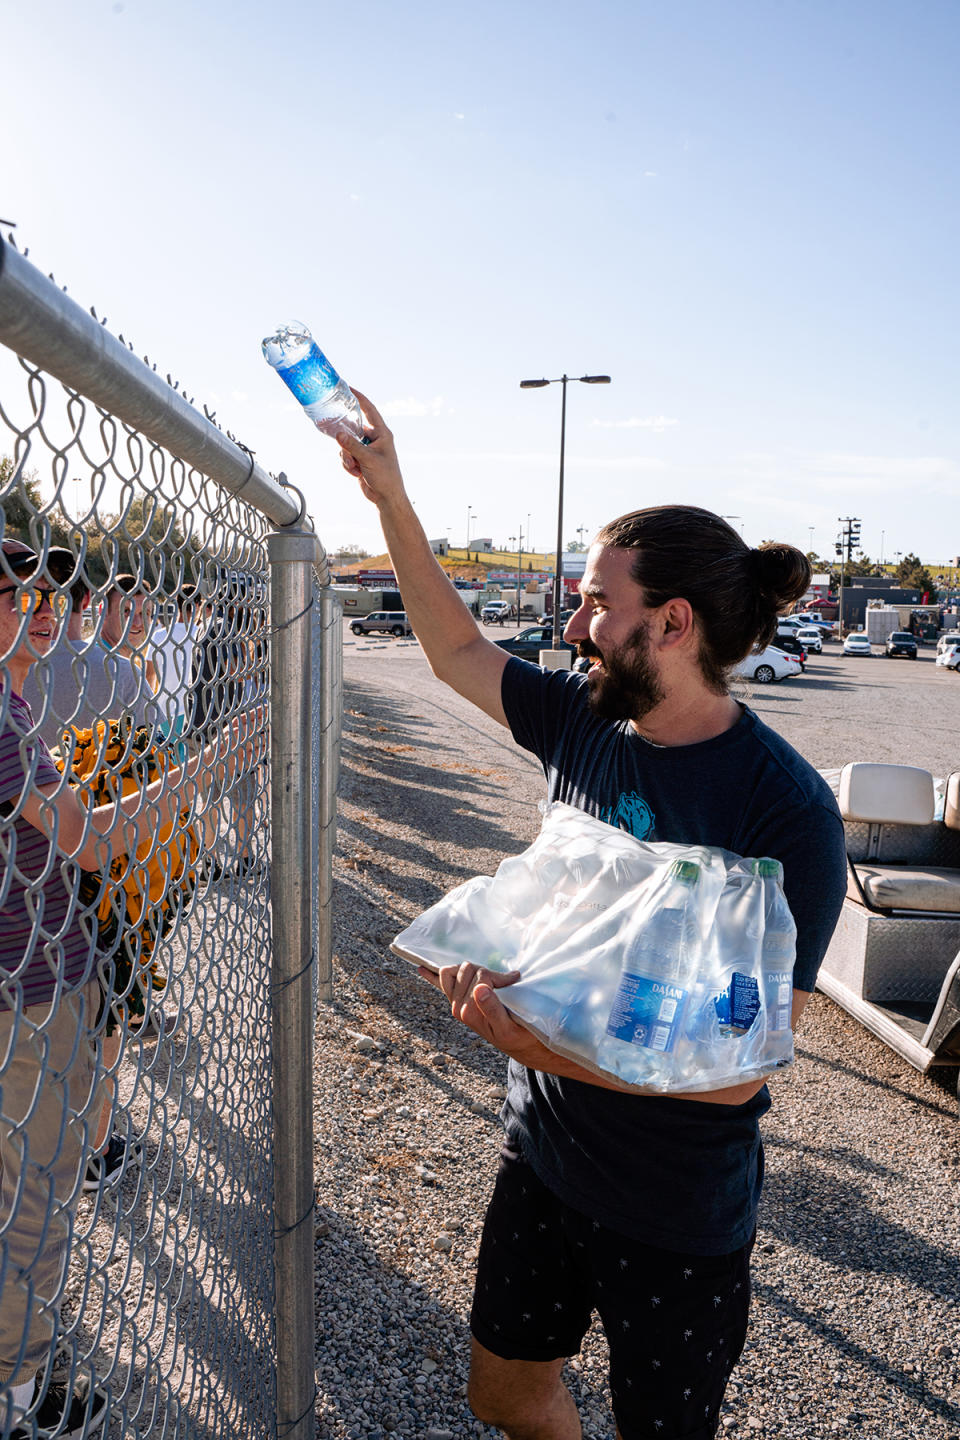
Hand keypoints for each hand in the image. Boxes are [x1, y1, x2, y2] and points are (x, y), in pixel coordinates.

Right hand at [336, 390, 404, 506]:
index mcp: (382, 433)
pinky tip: (356, 473)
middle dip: (346, 441)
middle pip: (352, 429)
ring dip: (347, 457)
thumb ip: (352, 446)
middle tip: (342, 443)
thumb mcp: (368, 459)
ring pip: (346, 444)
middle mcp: (374, 439)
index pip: (370, 410)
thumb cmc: (386, 477)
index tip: (349, 388)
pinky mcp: (360, 459)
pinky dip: (348, 465)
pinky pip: (346, 455)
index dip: (359, 398)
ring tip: (355, 467)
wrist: (386, 497)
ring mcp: (366, 449)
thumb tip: (338, 434)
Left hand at [419, 962, 545, 1061]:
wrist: (515, 1042)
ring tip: (489, 978)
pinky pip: (440, 985)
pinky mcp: (457, 1000)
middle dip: (487, 972)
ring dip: (471, 969)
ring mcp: (455, 1002)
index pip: (480, 977)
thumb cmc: (516, 1034)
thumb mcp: (508, 1025)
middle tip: (505, 982)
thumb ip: (492, 1008)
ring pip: (453, 970)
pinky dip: (431, 976)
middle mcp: (457, 1007)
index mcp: (469, 1012)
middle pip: (466, 969)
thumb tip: (480, 988)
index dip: (499, 977)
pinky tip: (421, 969)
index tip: (513, 981)